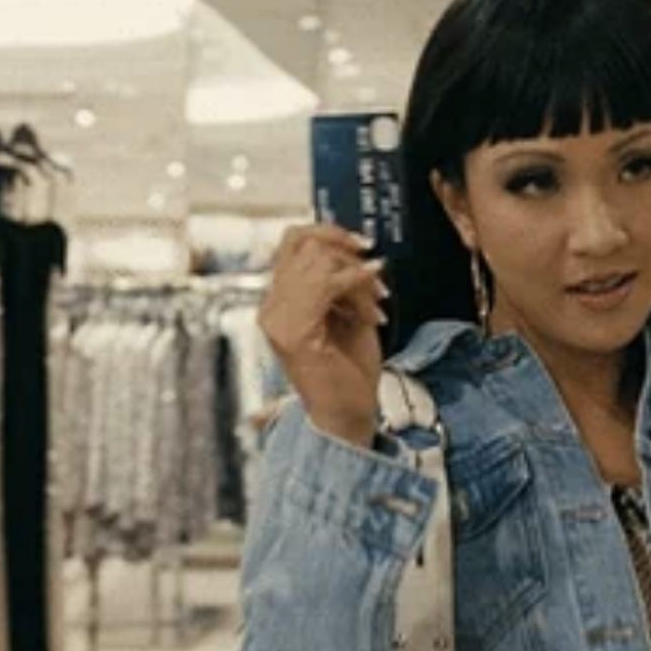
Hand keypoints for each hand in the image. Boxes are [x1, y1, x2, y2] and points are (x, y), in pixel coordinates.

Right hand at [259, 224, 387, 446]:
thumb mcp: (348, 313)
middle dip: (350, 257)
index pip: (294, 240)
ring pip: (318, 262)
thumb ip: (341, 281)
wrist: (349, 416)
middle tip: (378, 284)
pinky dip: (356, 286)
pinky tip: (374, 303)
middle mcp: (271, 307)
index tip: (366, 247)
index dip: (333, 233)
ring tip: (376, 306)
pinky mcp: (293, 333)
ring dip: (358, 278)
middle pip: (306, 244)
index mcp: (280, 300)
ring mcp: (278, 320)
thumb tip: (355, 248)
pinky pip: (324, 285)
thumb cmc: (350, 371)